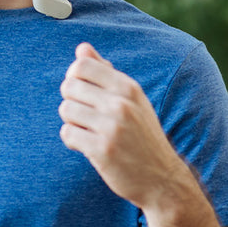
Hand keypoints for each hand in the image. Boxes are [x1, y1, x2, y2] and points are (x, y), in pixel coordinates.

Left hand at [59, 42, 186, 209]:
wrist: (162, 178)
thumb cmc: (142, 135)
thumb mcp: (132, 100)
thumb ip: (106, 73)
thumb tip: (82, 48)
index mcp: (128, 87)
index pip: (82, 65)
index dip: (74, 78)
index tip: (82, 93)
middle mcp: (121, 103)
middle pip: (69, 86)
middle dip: (70, 100)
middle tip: (83, 115)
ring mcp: (112, 127)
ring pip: (66, 110)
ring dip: (71, 122)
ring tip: (87, 131)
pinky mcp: (103, 150)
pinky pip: (68, 134)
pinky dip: (71, 140)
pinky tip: (85, 146)